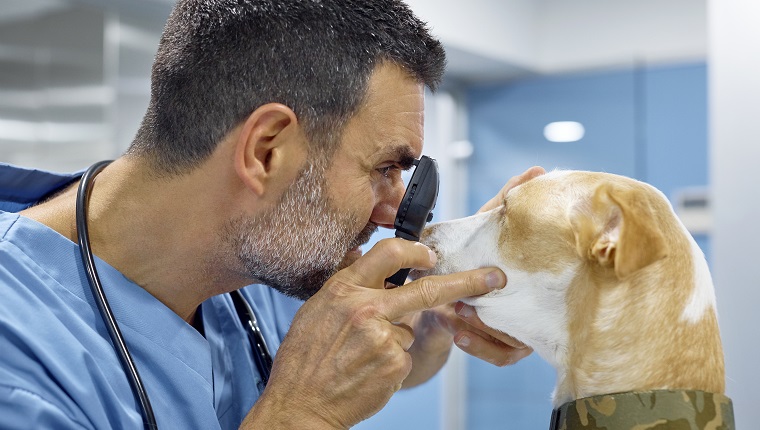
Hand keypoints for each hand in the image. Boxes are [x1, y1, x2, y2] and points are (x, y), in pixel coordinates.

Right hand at [241, 239, 504, 428]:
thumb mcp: (316, 310)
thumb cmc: (304, 359)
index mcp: (344, 289)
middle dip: (467, 281)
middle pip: (426, 289)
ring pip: (408, 329)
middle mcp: (365, 308)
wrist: (299, 404)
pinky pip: (404, 356)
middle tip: (494, 277)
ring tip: (360, 357)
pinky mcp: (394, 364)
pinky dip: (391, 363)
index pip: (388, 253)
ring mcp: (383, 337)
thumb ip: (348, 287)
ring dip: (393, 340)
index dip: (416, 250)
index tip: (432, 254)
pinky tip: (367, 372)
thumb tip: (370, 262)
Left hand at [404, 166, 544, 371]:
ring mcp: (523, 330)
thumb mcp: (486, 228)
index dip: (543, 276)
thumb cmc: (472, 259)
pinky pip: (503, 356)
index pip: (554, 281)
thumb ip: (505, 202)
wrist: (442, 299)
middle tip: (471, 298)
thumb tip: (536, 171)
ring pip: (518, 341)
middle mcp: (535, 307)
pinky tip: (459, 333)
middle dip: (502, 309)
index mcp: (534, 280)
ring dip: (487, 327)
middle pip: (536, 317)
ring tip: (461, 310)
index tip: (505, 272)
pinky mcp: (503, 348)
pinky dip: (481, 346)